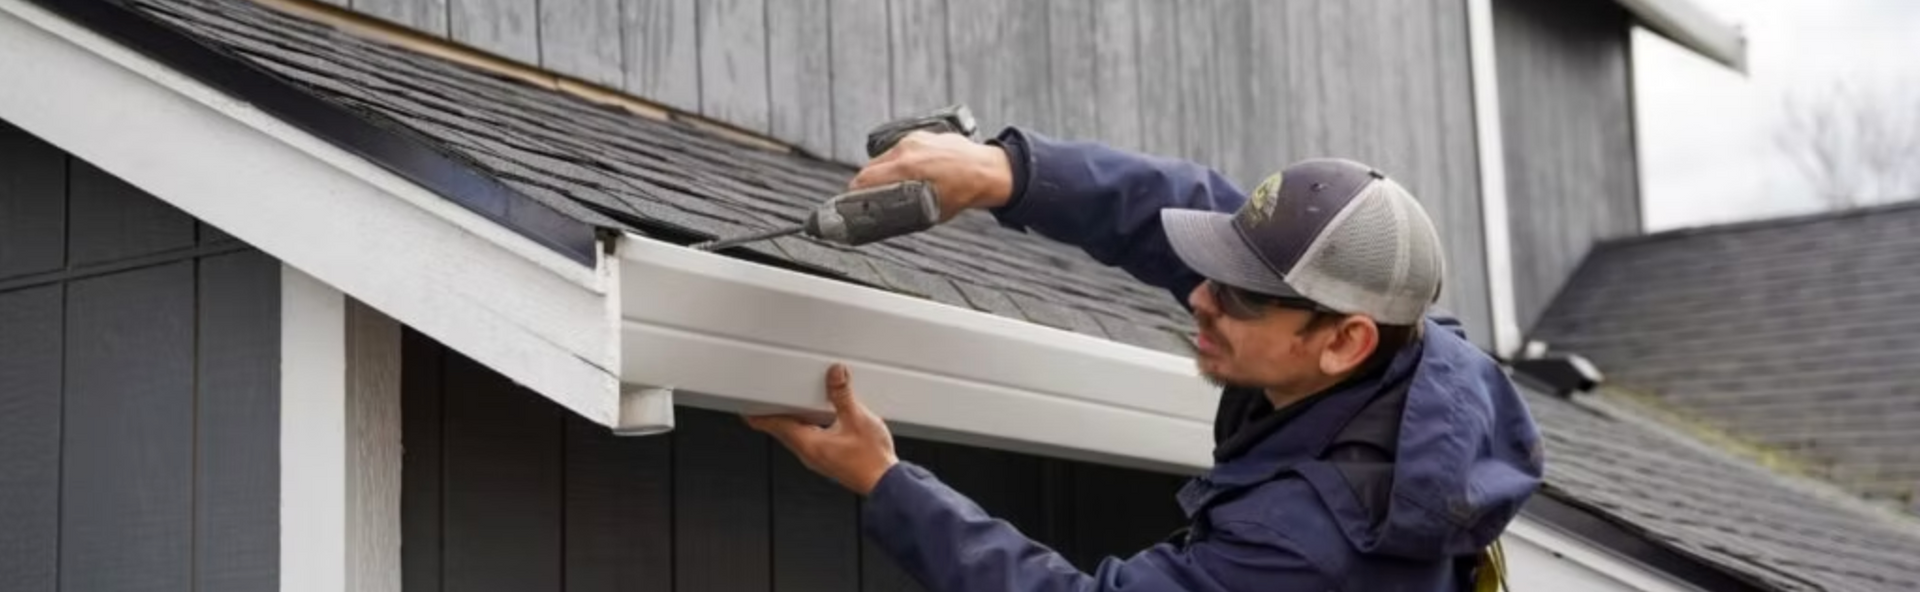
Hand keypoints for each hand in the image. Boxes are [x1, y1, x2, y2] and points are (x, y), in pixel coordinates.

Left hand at [745, 364, 899, 495]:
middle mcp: (809, 453)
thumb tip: (835, 374)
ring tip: (789, 403)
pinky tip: (817, 418)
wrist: (885, 483)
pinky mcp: (828, 459)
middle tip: (764, 399)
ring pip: (795, 435)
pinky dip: (805, 426)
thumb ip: (843, 395)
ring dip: (790, 419)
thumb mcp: (858, 419)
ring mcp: (818, 458)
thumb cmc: (872, 460)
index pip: (775, 425)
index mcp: (808, 443)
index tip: (747, 406)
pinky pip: (809, 439)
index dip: (759, 414)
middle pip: (782, 430)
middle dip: (772, 414)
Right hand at [849, 130, 1014, 222]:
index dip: (855, 192)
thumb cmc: (963, 193)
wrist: (986, 171)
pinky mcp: (921, 136)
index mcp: (906, 169)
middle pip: (871, 166)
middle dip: (867, 182)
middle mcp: (906, 150)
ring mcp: (914, 140)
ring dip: (881, 170)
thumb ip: (905, 211)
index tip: (853, 199)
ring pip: (884, 156)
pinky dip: (897, 160)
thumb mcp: (930, 211)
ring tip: (887, 184)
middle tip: (868, 196)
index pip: (865, 178)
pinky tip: (905, 170)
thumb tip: (888, 218)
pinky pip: (900, 149)